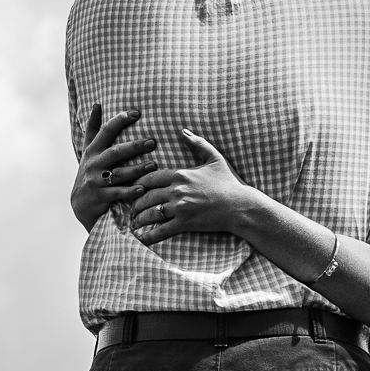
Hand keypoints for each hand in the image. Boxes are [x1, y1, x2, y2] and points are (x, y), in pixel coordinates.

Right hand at [71, 106, 160, 231]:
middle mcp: (93, 164)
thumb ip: (93, 129)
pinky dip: (130, 192)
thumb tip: (97, 104)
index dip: (120, 120)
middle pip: (114, 152)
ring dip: (136, 169)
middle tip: (152, 142)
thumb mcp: (88, 151)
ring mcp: (96, 181)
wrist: (80, 205)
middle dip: (133, 146)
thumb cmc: (90, 173)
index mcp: (93, 151)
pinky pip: (117, 194)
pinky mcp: (100, 197)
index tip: (137, 113)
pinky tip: (143, 189)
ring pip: (118, 174)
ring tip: (153, 165)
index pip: (106, 131)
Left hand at [129, 129, 256, 244]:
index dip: (137, 183)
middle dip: (135, 203)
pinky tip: (141, 239)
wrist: (240, 206)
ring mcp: (180, 207)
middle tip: (129, 208)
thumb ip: (198, 143)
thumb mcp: (214, 158)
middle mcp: (177, 190)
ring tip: (134, 223)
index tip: (131, 187)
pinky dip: (149, 236)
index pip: (150, 177)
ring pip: (151, 213)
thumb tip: (183, 131)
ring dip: (139, 219)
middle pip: (146, 196)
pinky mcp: (185, 223)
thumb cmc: (229, 182)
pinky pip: (162, 230)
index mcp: (180, 174)